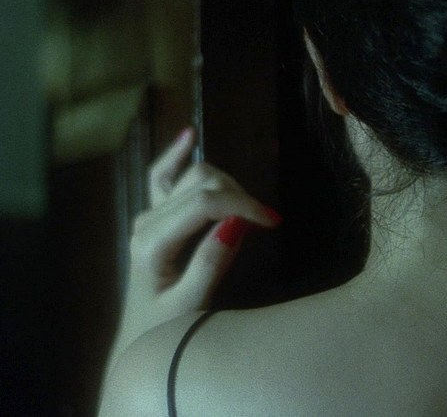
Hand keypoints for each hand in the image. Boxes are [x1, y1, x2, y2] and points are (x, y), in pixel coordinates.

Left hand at [118, 128, 280, 342]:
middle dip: (239, 196)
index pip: (204, 203)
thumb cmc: (166, 332)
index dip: (243, 205)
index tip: (273, 221)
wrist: (140, 343)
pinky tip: (189, 136)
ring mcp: (149, 216)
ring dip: (226, 184)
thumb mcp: (191, 306)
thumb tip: (238, 222)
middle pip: (201, 183)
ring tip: (250, 212)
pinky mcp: (154, 217)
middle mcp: (147, 221)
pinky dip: (176, 155)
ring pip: (193, 176)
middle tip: (266, 222)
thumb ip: (211, 263)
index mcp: (153, 242)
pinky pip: (162, 176)